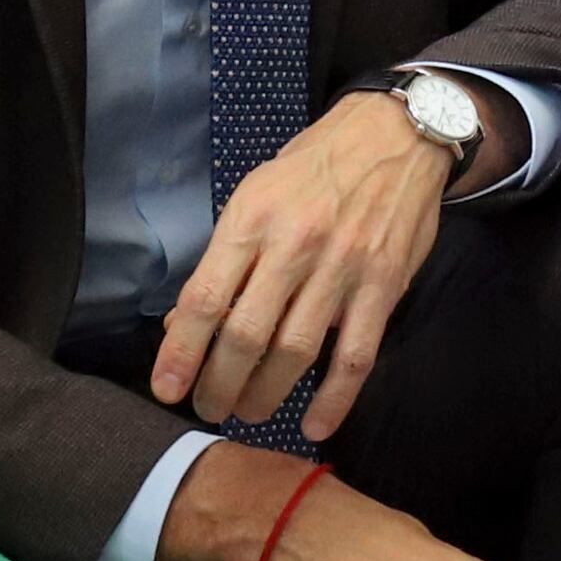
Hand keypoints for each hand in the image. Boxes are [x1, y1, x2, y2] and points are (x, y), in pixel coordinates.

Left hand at [149, 90, 458, 443]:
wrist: (394, 135)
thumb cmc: (313, 167)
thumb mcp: (255, 194)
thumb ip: (224, 259)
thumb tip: (184, 323)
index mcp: (252, 219)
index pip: (206, 298)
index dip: (181, 352)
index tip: (166, 388)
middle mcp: (294, 245)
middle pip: (246, 335)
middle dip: (219, 384)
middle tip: (209, 408)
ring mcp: (342, 268)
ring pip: (295, 352)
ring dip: (266, 395)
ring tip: (249, 412)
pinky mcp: (383, 286)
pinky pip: (356, 356)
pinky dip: (335, 398)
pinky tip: (315, 424)